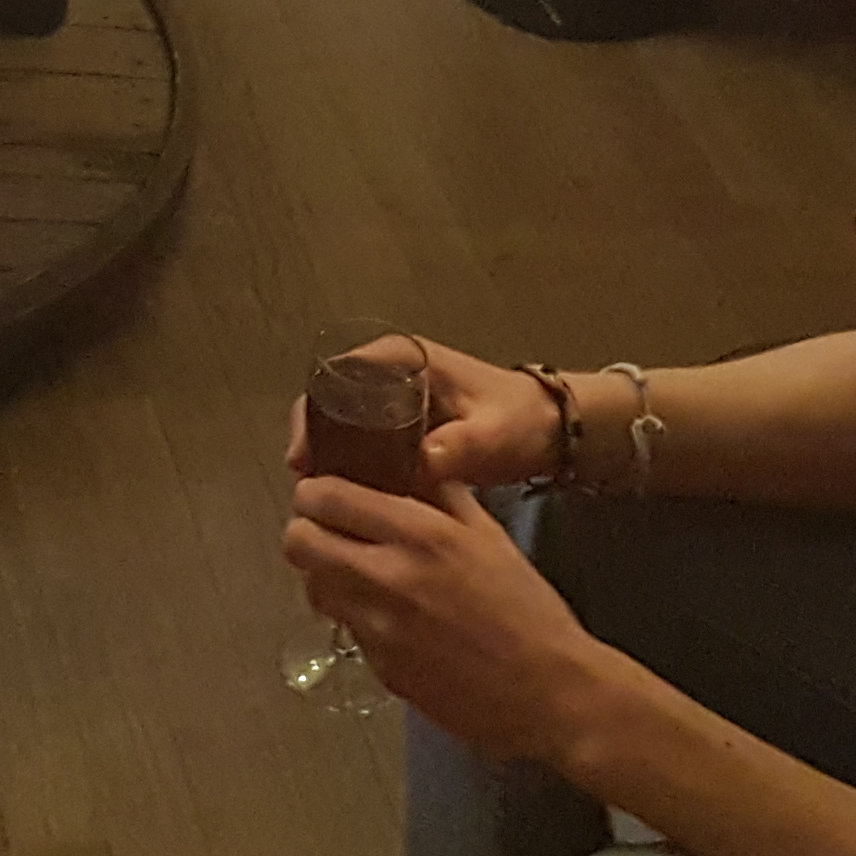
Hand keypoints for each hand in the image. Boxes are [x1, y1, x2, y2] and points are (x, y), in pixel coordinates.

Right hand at [274, 341, 560, 496]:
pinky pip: (363, 439)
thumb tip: (417, 468)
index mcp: (403, 356)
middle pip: (330, 399)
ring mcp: (395, 396)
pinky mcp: (402, 423)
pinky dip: (351, 464)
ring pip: (343, 422)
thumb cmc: (519, 421)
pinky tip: (348, 499)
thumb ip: (457, 447)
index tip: (305, 457)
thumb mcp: (489, 435)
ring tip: (321, 499)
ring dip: (330, 456)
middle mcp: (391, 368)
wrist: (550, 430)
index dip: (313, 415)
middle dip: (314, 440)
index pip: (337, 375)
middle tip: (307, 485)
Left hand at [282, 474, 625, 765]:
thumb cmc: (525, 607)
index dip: (315, 492)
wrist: (547, 690)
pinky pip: (345, 629)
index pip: (326, 497)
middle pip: (299, 542)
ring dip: (324, 576)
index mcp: (420, 534)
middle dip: (306, 531)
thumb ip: (438, 495)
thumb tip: (403, 462)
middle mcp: (388, 577)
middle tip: (329, 532)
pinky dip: (354, 617)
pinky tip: (388, 618)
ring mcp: (378, 629)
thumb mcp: (487, 534)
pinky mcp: (379, 669)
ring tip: (355, 574)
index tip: (323, 494)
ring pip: (312, 588)